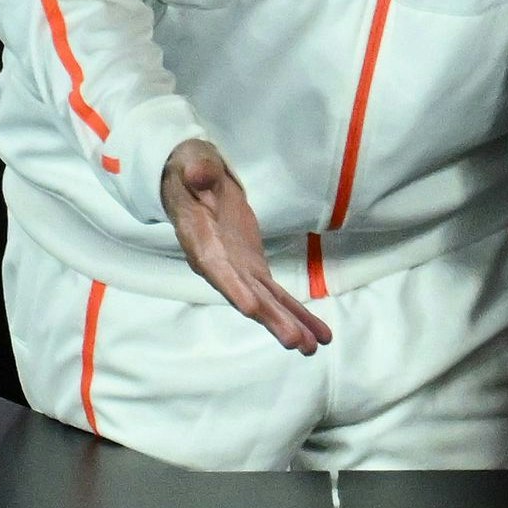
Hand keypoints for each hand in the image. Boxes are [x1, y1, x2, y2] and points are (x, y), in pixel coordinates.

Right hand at [160, 138, 326, 355]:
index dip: (233, 288)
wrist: (193, 178)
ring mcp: (237, 268)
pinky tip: (318, 333)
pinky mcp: (252, 267)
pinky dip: (296, 312)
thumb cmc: (189, 168)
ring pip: (265, 301)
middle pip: (246, 294)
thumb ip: (197, 170)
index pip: (216, 267)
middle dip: (271, 319)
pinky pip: (276, 294)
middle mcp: (218, 263)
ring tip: (314, 346)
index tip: (251, 309)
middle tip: (297, 342)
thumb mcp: (191, 161)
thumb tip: (199, 174)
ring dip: (290, 323)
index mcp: (201, 240)